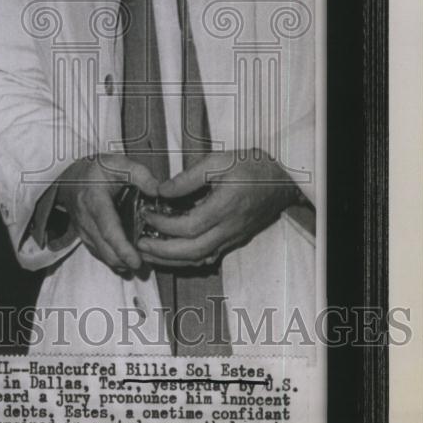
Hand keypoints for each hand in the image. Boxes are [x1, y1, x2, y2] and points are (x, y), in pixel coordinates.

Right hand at [54, 154, 158, 272]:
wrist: (71, 177)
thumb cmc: (97, 170)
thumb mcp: (118, 163)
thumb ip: (141, 175)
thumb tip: (160, 191)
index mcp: (94, 200)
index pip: (108, 229)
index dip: (122, 247)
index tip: (136, 261)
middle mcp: (86, 220)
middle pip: (106, 250)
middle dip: (126, 261)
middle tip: (148, 263)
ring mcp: (84, 231)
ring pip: (103, 256)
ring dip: (122, 262)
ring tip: (143, 260)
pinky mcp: (85, 238)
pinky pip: (101, 254)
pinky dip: (116, 260)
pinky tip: (130, 257)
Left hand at [137, 149, 299, 267]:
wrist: (283, 180)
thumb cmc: (251, 166)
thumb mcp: (218, 161)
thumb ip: (188, 178)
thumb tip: (161, 190)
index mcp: (224, 208)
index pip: (188, 227)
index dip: (162, 224)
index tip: (145, 214)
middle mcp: (228, 229)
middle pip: (191, 251)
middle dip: (161, 251)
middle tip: (139, 244)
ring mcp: (232, 238)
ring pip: (199, 259)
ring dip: (171, 260)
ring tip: (148, 253)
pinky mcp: (234, 240)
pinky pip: (208, 256)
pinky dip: (186, 259)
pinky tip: (171, 253)